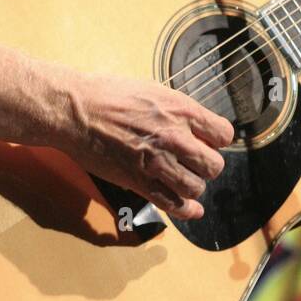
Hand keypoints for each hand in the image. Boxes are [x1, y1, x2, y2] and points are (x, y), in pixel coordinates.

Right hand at [59, 72, 234, 220]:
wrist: (77, 111)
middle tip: (194, 162)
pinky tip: (190, 209)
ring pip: (196, 187)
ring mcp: (158, 163)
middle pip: (214, 165)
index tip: (208, 141)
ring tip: (182, 179)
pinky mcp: (140, 182)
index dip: (216, 139)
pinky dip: (185, 210)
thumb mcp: (152, 90)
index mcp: (181, 110)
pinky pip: (173, 204)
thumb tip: (192, 123)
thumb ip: (176, 110)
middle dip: (207, 164)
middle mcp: (175, 138)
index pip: (223, 134)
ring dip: (192, 185)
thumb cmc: (108, 94)